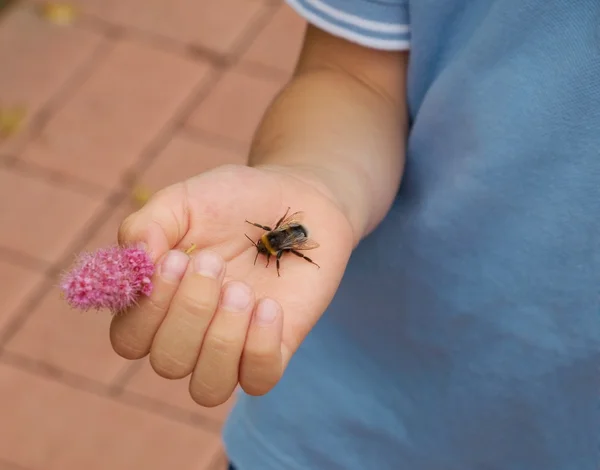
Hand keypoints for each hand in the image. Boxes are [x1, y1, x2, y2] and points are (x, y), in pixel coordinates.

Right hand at [110, 164, 353, 405]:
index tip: (175, 258)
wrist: (297, 201)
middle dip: (189, 311)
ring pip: (208, 387)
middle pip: (167, 363)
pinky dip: (259, 347)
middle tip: (213, 262)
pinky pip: (258, 380)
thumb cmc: (235, 202)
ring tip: (240, 289)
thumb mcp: (183, 201)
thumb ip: (147, 225)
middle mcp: (192, 334)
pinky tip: (269, 305)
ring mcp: (235, 346)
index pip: (129, 339)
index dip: (146, 308)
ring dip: (221, 338)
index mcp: (160, 304)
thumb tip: (135, 263)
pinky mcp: (276, 348)